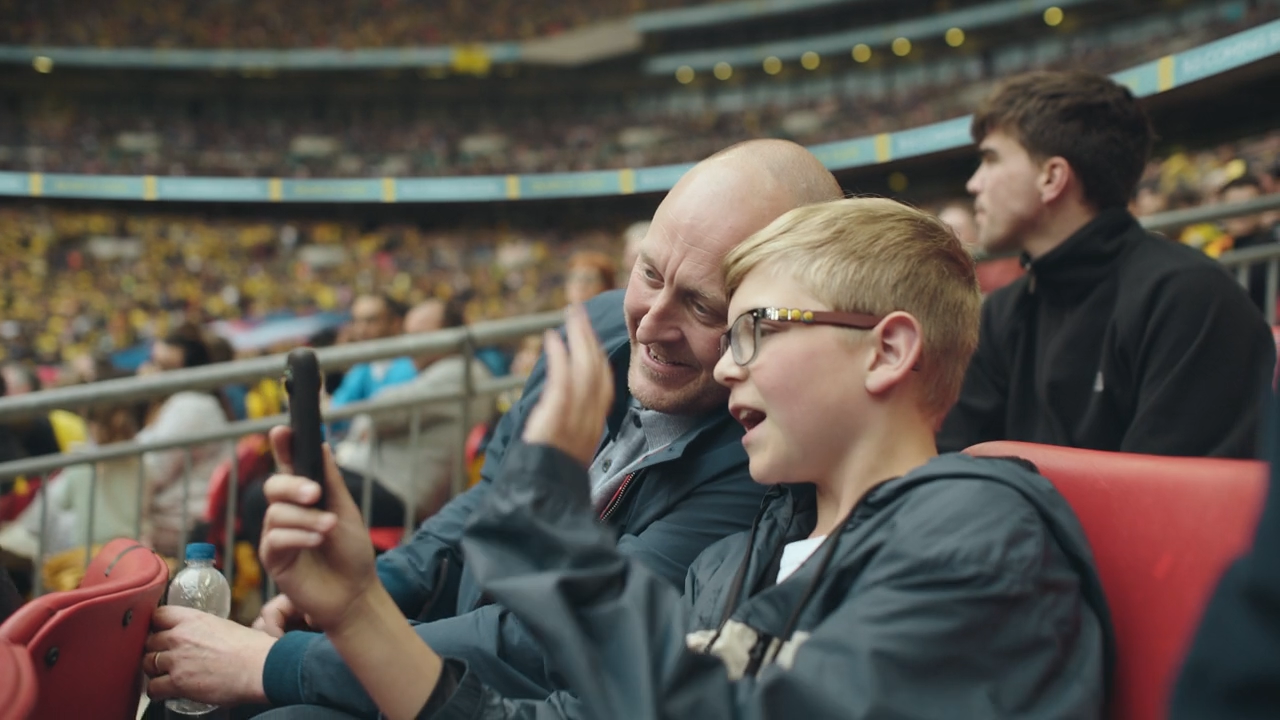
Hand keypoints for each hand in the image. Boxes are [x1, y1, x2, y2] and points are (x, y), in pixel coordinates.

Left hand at [144, 606, 272, 705]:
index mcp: (193, 618)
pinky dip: (157, 691)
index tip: (160, 632)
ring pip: (148, 664)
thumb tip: (203, 638)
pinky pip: (153, 688)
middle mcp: (179, 636)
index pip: (158, 615)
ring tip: (166, 674)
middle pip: (149, 642)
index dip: (157, 625)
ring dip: (155, 670)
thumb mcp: (226, 626)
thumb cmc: (252, 648)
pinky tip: (166, 691)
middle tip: (166, 657)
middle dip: (156, 650)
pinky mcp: (177, 682)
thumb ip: (206, 630)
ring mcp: (176, 660)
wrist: (260, 667)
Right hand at [258, 425, 377, 633]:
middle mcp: (287, 514)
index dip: (283, 448)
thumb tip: (323, 445)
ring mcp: (278, 536)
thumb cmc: (351, 553)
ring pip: (277, 513)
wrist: (355, 593)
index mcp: (305, 498)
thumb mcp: (347, 511)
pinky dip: (298, 535)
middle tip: (316, 493)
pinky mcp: (274, 559)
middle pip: (273, 487)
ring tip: (329, 527)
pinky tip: (317, 539)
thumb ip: (332, 481)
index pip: (289, 467)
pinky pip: (275, 539)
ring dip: (305, 518)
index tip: (282, 430)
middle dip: (293, 486)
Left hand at [521, 304, 614, 466]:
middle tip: (580, 313)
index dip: (598, 359)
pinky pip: (563, 379)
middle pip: (598, 370)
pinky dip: (560, 356)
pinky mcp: (559, 416)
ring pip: (585, 369)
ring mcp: (577, 418)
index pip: (603, 387)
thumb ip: (571, 433)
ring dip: (578, 338)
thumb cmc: (550, 482)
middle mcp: (590, 420)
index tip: (590, 339)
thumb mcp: (566, 454)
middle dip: (590, 339)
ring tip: (571, 315)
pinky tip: (552, 339)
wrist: (544, 500)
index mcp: (593, 429)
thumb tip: (563, 418)